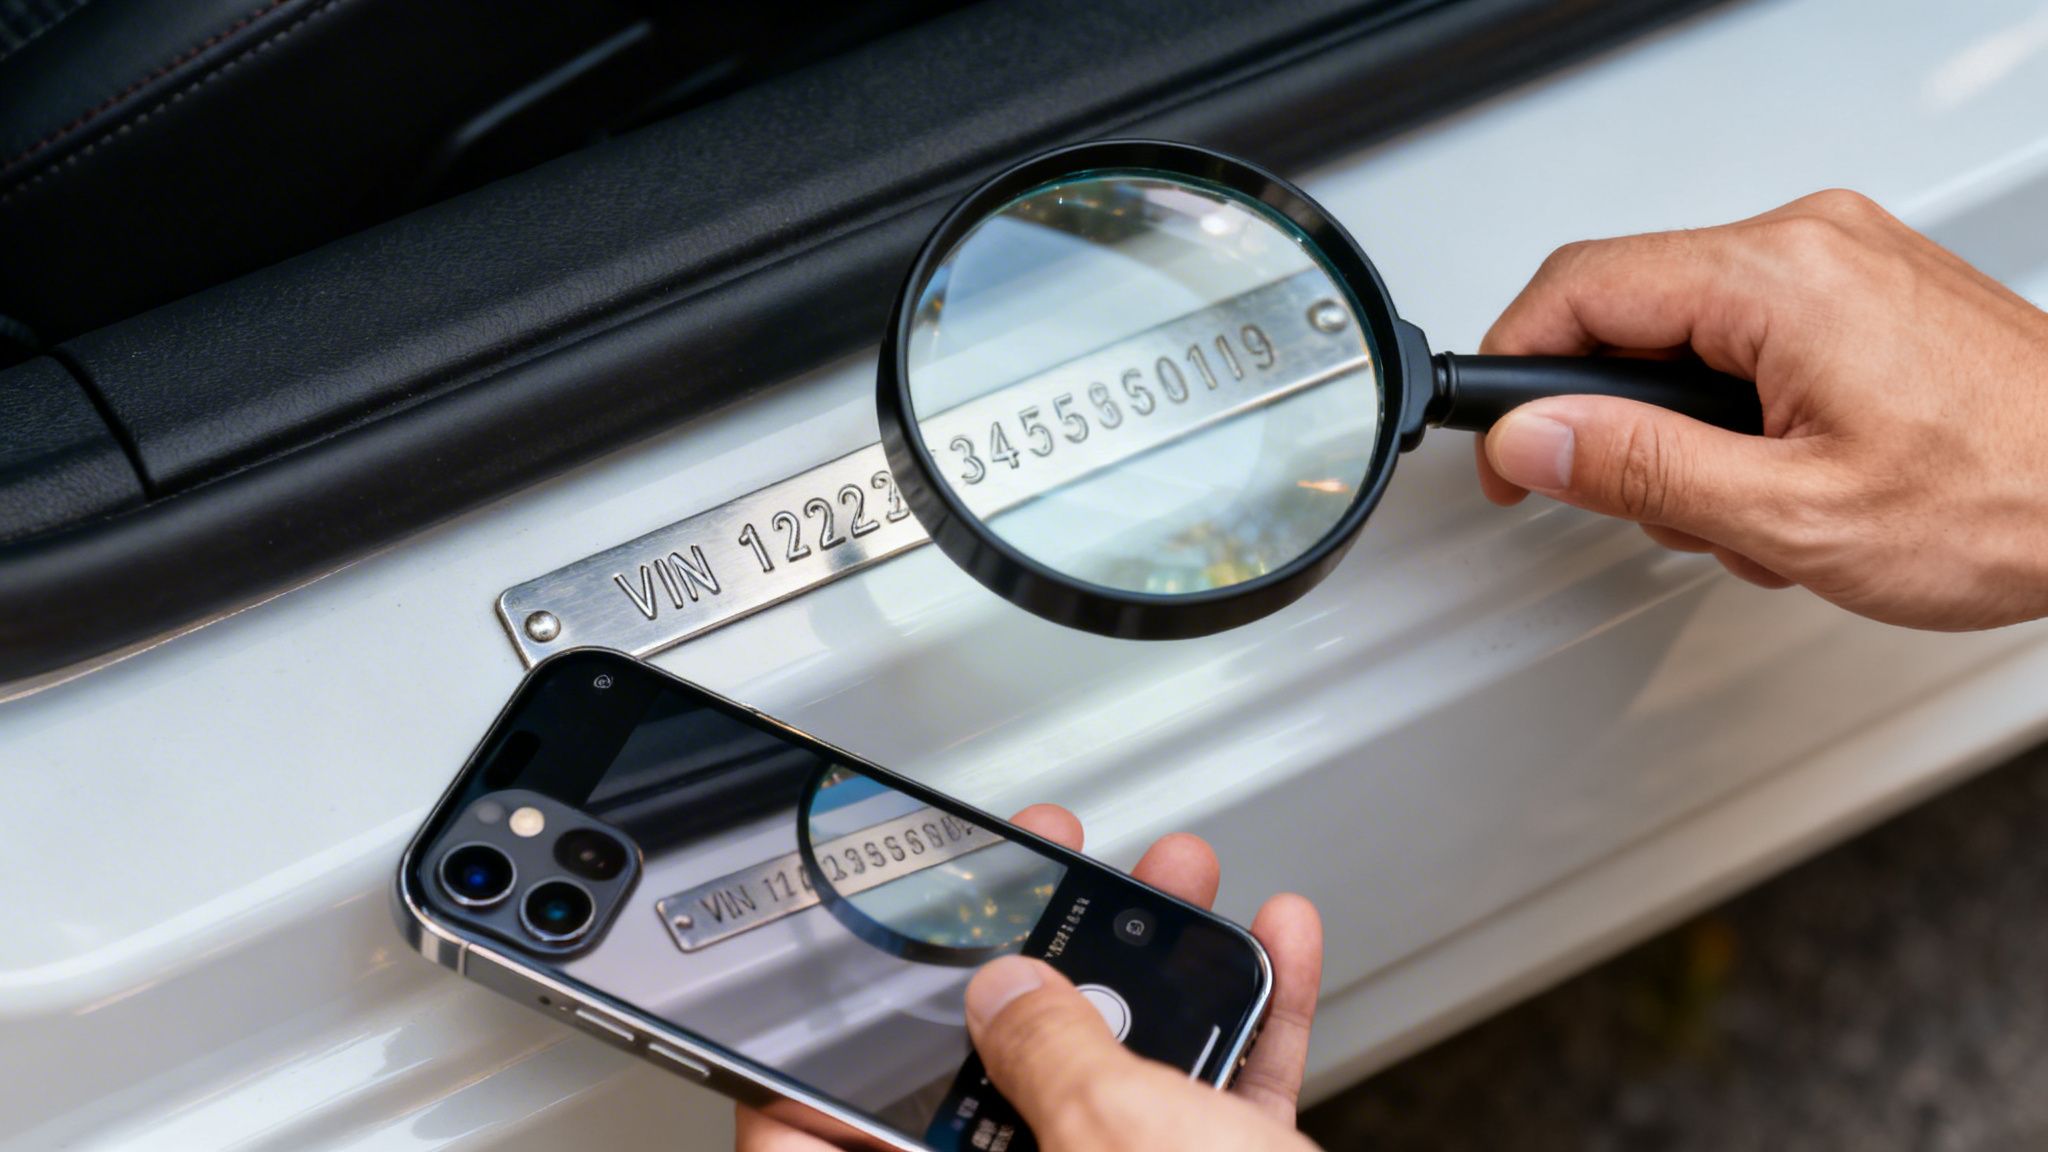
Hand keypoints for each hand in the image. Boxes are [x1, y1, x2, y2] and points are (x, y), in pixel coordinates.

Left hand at [736, 804, 1323, 1150]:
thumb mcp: (1115, 1138)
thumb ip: (1048, 1050)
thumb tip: (1008, 992)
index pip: (809, 1140)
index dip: (808, 1062)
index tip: (838, 973)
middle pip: (987, 1083)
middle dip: (1034, 964)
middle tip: (1054, 884)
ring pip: (1116, 1078)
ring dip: (1159, 972)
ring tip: (1180, 887)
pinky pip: (1210, 1104)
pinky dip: (1243, 1027)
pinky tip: (1271, 949)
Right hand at [1474, 189, 2047, 630]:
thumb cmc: (2012, 497)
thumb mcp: (1791, 513)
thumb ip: (1639, 469)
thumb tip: (1531, 439)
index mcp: (1778, 277)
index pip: (1578, 289)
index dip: (1512, 374)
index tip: (1502, 450)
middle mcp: (1810, 241)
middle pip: (1628, 308)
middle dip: (1617, 422)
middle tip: (1648, 505)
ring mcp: (1843, 258)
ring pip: (1687, 331)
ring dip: (1686, 432)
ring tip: (1748, 511)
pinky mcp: (1866, 289)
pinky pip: (1751, 335)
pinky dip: (1741, 413)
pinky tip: (1786, 480)